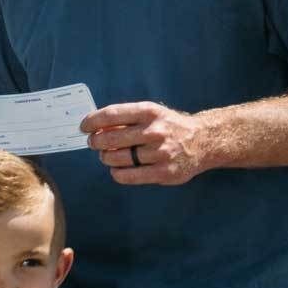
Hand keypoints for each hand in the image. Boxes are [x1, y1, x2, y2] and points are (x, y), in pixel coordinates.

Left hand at [81, 101, 205, 185]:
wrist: (203, 141)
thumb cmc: (171, 127)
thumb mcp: (153, 113)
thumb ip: (128, 118)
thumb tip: (97, 126)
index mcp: (149, 112)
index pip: (112, 115)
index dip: (92, 121)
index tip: (84, 127)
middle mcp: (154, 131)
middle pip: (110, 139)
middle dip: (96, 142)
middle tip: (94, 143)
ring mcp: (159, 153)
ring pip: (117, 159)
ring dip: (106, 158)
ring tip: (108, 156)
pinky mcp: (163, 172)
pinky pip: (128, 176)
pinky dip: (117, 173)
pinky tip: (118, 169)